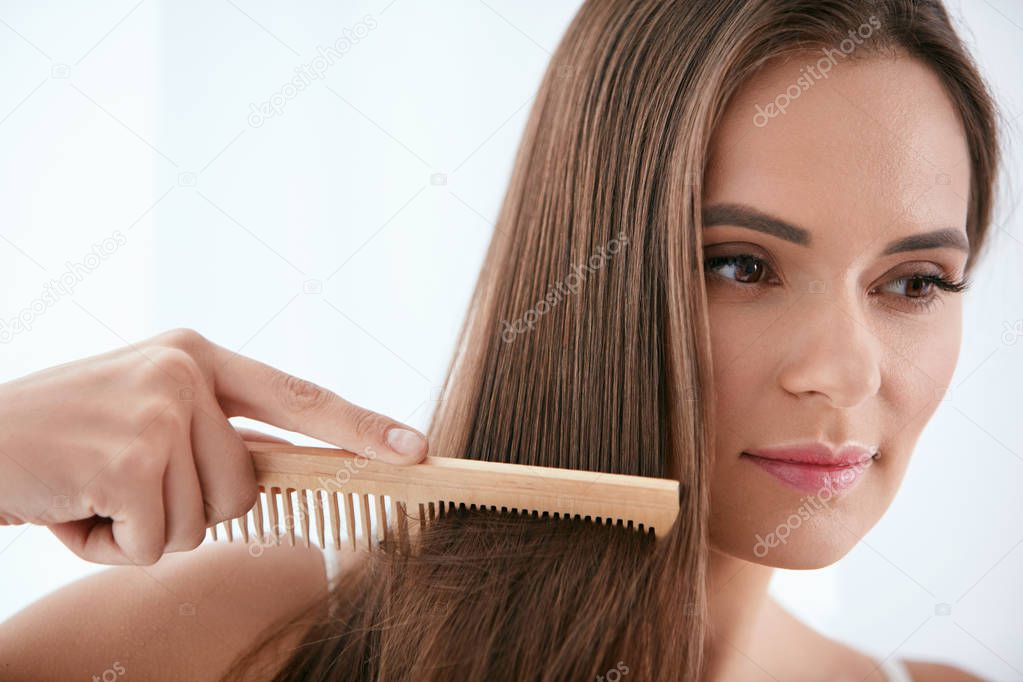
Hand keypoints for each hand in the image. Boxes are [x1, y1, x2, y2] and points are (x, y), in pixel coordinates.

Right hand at [0, 328, 427, 564]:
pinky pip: (156, 545)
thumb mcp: (147, 416)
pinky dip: (110, 549)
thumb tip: (280, 471)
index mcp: (199, 357)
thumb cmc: (66, 439)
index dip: (361, 426)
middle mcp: (187, 371)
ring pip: (203, 523)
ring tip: (95, 491)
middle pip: (248, 489)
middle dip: (187, 511)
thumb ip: (214, 436)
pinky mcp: (131, 456)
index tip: (416, 449)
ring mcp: (161, 409)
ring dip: (144, 529)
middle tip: (123, 484)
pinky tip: (75, 508)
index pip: (299, 396)